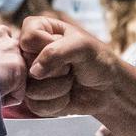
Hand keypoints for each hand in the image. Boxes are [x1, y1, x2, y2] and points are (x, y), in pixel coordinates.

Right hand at [20, 16, 135, 135]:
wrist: (108, 88)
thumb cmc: (97, 60)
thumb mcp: (82, 46)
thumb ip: (56, 52)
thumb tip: (34, 72)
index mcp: (38, 30)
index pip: (27, 39)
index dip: (46, 47)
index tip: (64, 47)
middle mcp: (29, 53)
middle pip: (27, 66)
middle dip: (56, 70)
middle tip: (70, 67)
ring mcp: (30, 77)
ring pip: (31, 89)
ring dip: (59, 88)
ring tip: (70, 80)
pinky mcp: (34, 99)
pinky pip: (37, 106)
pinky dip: (57, 103)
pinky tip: (67, 95)